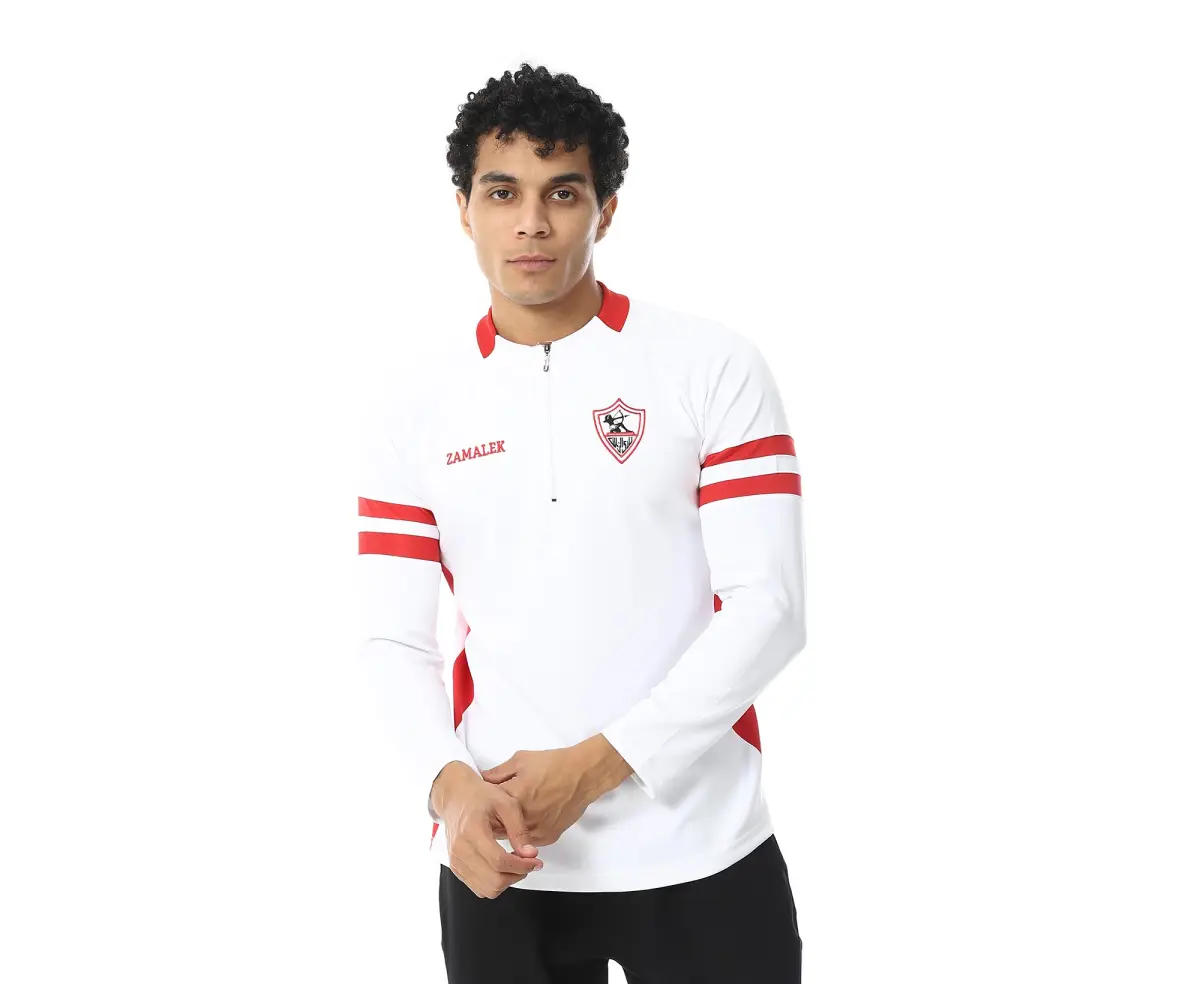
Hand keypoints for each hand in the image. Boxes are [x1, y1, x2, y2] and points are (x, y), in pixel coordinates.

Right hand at [432, 762, 542, 898]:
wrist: (455, 797)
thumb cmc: (479, 796)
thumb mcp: (505, 804)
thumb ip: (519, 830)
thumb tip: (530, 853)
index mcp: (472, 831)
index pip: (499, 861)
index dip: (521, 866)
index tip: (535, 861)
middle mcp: (460, 849)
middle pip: (494, 881)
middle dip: (517, 875)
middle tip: (528, 863)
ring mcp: (456, 861)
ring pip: (487, 890)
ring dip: (506, 881)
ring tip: (515, 864)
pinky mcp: (456, 867)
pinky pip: (478, 888)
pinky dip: (494, 883)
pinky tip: (502, 866)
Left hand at [479, 737, 633, 846]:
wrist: (583, 775)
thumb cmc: (553, 764)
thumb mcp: (521, 760)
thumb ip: (498, 772)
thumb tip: (482, 780)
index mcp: (513, 797)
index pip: (486, 808)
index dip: (482, 805)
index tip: (482, 802)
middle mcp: (523, 818)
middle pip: (496, 828)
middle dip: (491, 821)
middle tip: (492, 813)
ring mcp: (536, 830)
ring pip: (511, 839)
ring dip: (506, 830)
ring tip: (507, 818)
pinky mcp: (548, 837)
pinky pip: (527, 842)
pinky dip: (523, 835)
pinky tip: (524, 822)